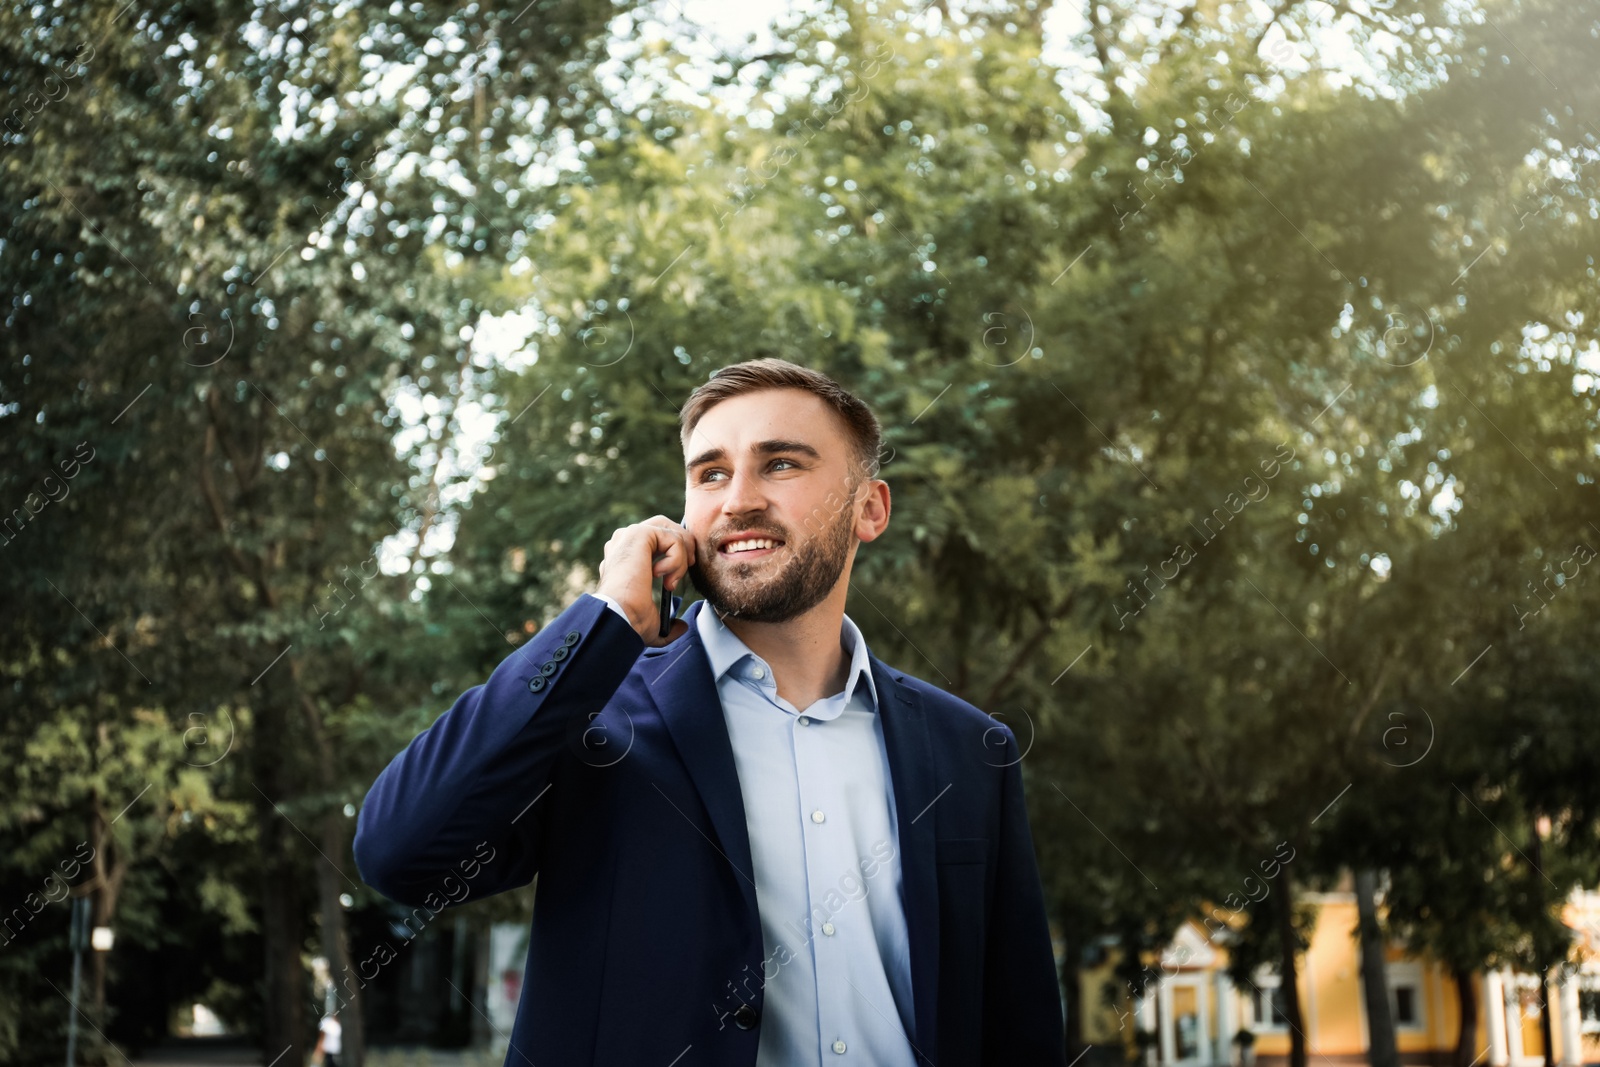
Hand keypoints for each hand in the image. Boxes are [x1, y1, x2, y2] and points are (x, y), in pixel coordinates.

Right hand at [596, 515, 695, 646]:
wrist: (619, 617)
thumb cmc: (629, 621)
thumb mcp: (652, 623)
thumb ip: (667, 623)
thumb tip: (681, 627)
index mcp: (623, 556)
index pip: (655, 540)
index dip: (674, 553)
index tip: (674, 580)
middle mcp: (623, 542)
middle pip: (665, 526)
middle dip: (683, 545)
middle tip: (689, 566)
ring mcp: (629, 535)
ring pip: (670, 532)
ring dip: (681, 557)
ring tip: (671, 581)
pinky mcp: (639, 534)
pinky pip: (672, 538)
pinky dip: (677, 559)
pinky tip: (663, 578)